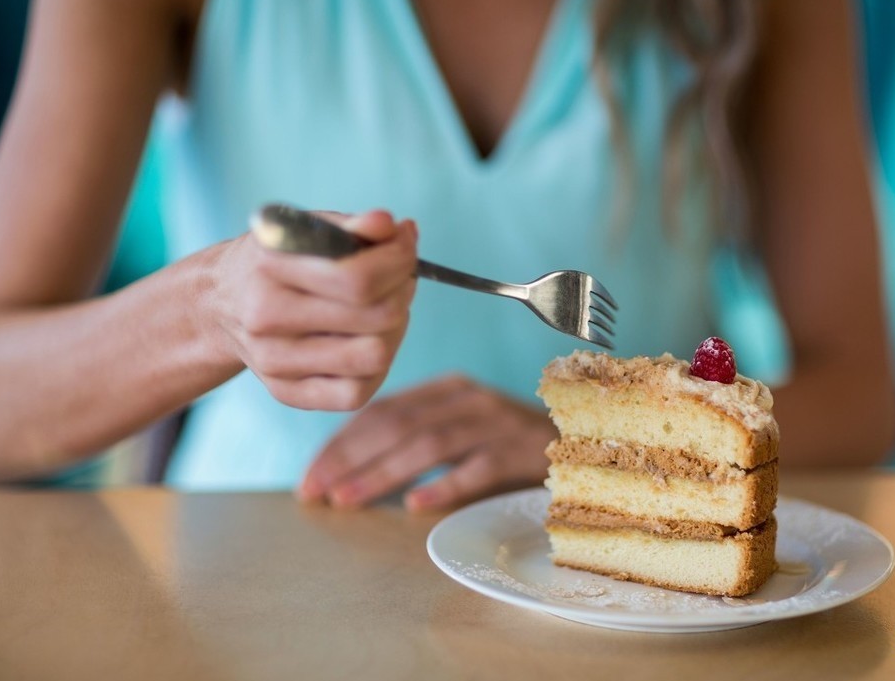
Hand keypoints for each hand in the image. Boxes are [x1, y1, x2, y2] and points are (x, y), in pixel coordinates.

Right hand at [211, 209, 416, 410]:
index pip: (358, 278)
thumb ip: (350, 226)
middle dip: (402, 291)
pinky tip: (367, 341)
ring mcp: (273, 361)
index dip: (399, 260)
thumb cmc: (277, 261)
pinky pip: (356, 394)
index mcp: (270, 267)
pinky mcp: (285, 392)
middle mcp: (266, 317)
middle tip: (399, 278)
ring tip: (384, 310)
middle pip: (376, 318)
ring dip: (395, 330)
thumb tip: (389, 226)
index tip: (406, 243)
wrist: (219, 303)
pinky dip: (376, 367)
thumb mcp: (305, 229)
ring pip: (374, 357)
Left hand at [297, 376, 557, 510]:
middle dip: (349, 458)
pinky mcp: (521, 451)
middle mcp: (468, 398)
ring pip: (428, 443)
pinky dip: (445, 485)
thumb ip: (417, 440)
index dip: (341, 442)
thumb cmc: (510, 447)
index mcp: (448, 389)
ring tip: (348, 500)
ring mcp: (496, 422)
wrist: (584, 443)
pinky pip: (477, 468)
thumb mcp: (462, 432)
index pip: (382, 410)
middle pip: (397, 424)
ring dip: (383, 473)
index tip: (310, 477)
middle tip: (315, 491)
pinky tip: (416, 504)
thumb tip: (350, 473)